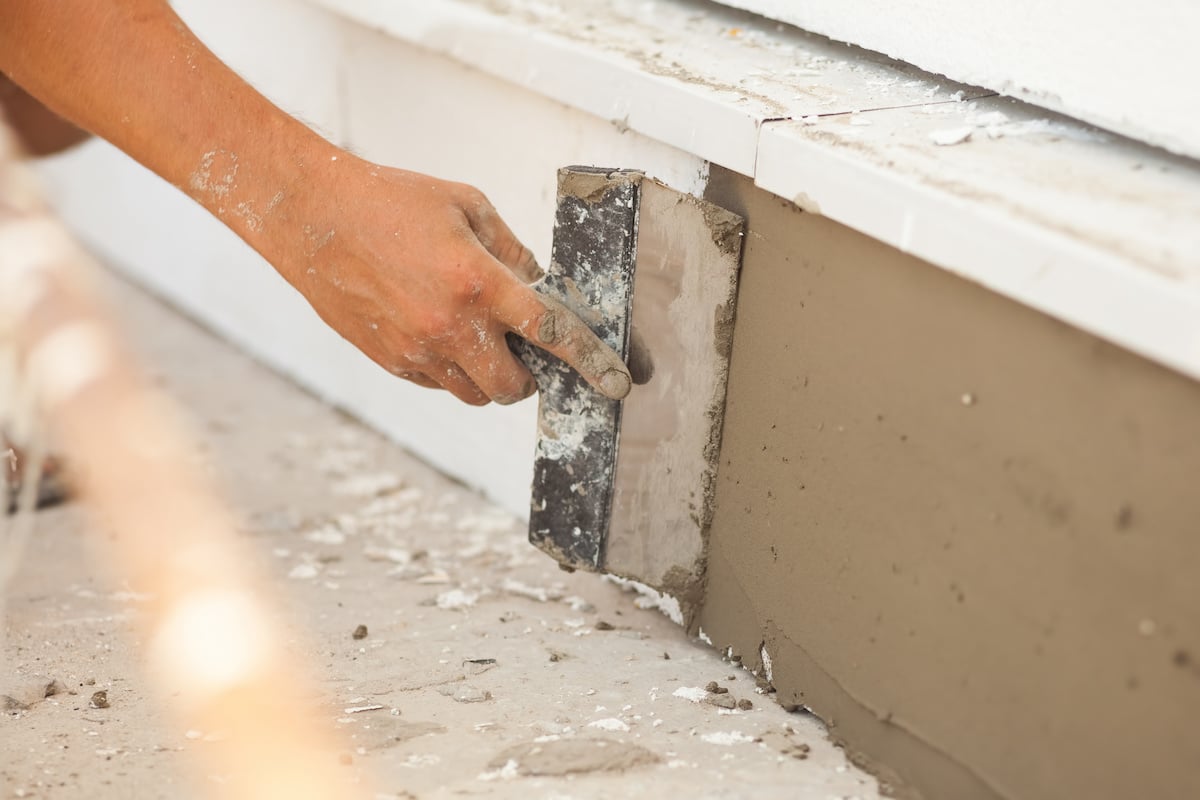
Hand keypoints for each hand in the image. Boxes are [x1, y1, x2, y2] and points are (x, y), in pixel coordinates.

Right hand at [269, 155, 631, 405]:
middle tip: (523, 352)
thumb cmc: (392, 201)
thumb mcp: (466, 207)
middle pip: (514, 386)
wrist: (312, 217)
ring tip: (478, 339)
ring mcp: (417, 350)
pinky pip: (439, 385)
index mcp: (479, 281)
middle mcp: (451, 325)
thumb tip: (541, 287)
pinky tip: (439, 334)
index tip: (618, 383)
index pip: (552, 333)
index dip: (591, 362)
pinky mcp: (391, 361)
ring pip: (475, 394)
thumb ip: (511, 252)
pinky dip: (452, 371)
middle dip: (529, 377)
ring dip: (490, 378)